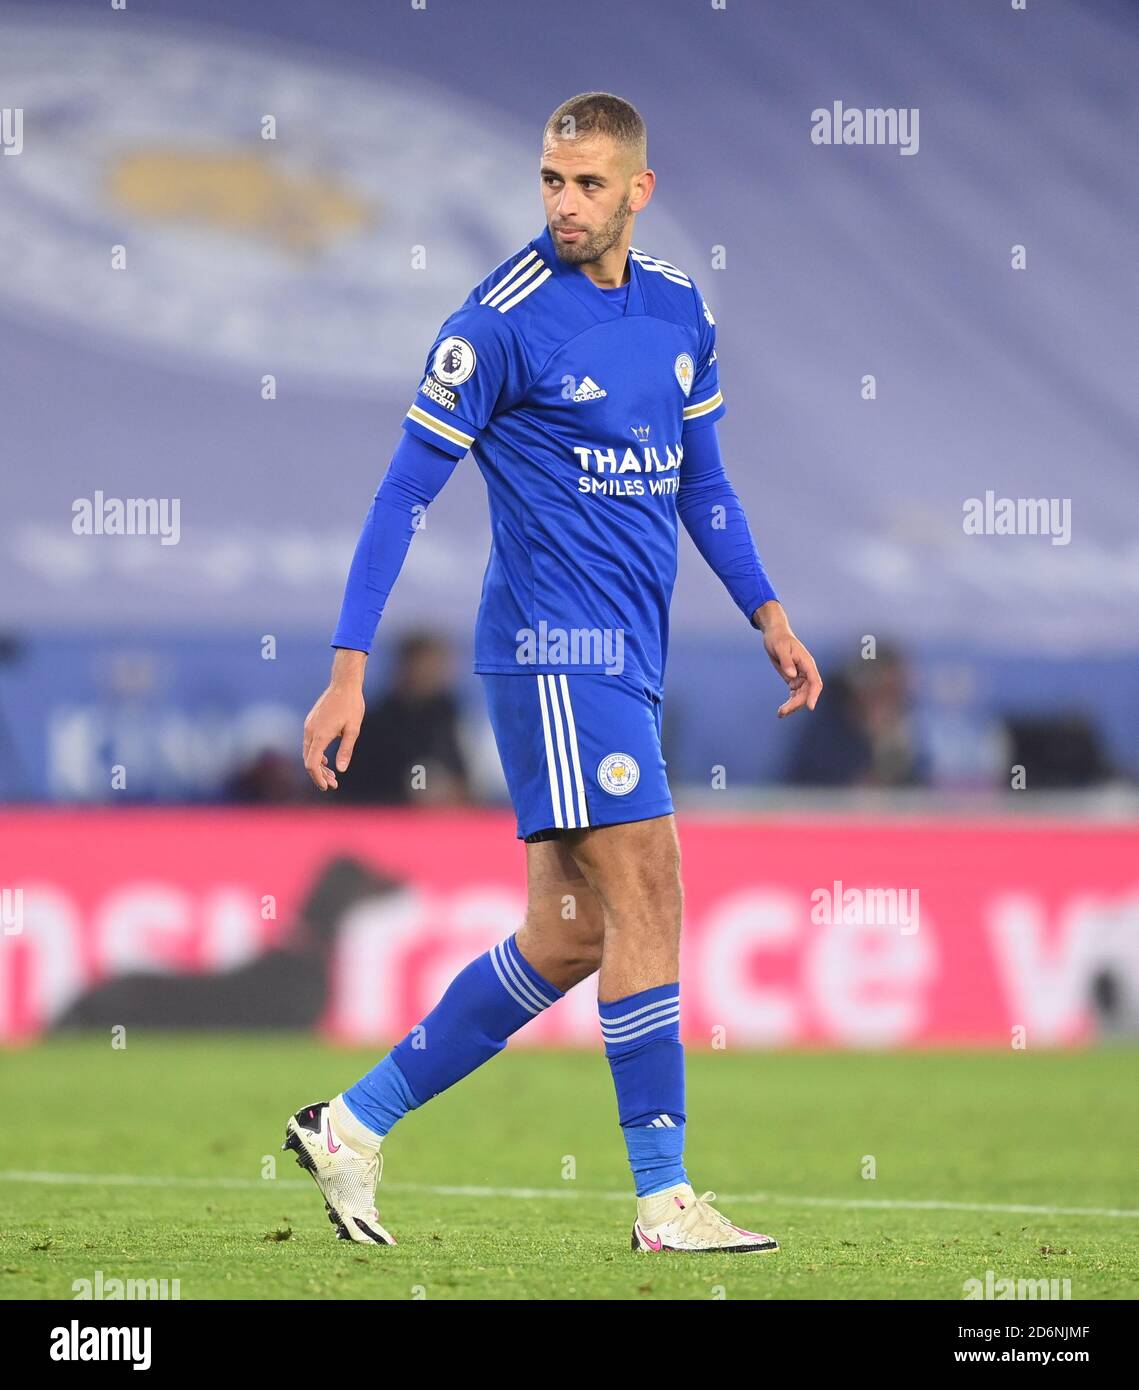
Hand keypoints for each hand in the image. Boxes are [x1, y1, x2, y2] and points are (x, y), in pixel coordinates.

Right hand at [303, 681, 364, 790]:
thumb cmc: (351, 706)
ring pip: (308, 752)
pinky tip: (327, 760)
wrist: (344, 684)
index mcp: (320, 735)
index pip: (312, 764)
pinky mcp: (311, 722)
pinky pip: (309, 743)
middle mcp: (310, 731)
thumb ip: (346, 750)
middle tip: (334, 785)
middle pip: (309, 760)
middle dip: (320, 775)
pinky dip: (316, 754)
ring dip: (318, 765)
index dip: (318, 778)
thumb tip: (341, 769)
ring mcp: (309, 725)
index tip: (327, 787)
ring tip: (332, 775)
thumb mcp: (353, 730)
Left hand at [753, 603, 822, 717]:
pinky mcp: (793, 679)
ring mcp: (801, 676)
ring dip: (793, 706)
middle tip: (783, 712)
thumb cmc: (778, 639)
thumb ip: (786, 661)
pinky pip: (795, 694)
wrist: (775, 635)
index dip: (814, 695)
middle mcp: (806, 671)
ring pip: (801, 695)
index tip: (810, 707)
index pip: (815, 682)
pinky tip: (782, 711)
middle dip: (797, 703)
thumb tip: (791, 676)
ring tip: (780, 714)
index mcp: (807, 663)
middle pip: (807, 692)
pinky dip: (790, 703)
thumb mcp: (780, 648)